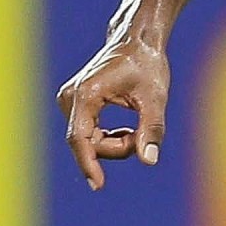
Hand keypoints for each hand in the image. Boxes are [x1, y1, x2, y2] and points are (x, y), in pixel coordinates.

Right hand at [56, 37, 169, 191]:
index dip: (88, 163)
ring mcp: (69, 100)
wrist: (136, 41)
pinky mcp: (74, 104)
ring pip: (87, 141)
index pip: (80, 137)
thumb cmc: (147, 64)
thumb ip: (152, 129)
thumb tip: (149, 160)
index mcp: (86, 93)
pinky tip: (124, 130)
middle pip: (87, 143)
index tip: (98, 184)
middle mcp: (70, 97)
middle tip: (142, 137)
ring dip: (113, 144)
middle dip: (116, 148)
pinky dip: (107, 138)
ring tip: (136, 129)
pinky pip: (87, 134)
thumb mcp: (156, 97)